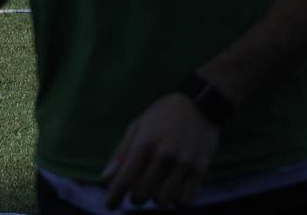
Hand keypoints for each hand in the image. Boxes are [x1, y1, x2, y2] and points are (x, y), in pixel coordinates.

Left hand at [101, 93, 219, 209]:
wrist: (202, 101)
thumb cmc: (164, 114)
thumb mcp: (138, 125)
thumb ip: (121, 153)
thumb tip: (105, 180)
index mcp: (146, 142)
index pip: (125, 180)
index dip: (114, 197)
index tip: (110, 205)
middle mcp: (165, 154)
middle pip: (142, 194)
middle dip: (136, 196)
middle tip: (140, 188)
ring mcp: (184, 162)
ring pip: (163, 199)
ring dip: (157, 198)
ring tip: (159, 188)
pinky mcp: (200, 167)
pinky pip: (185, 198)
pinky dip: (177, 199)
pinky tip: (175, 189)